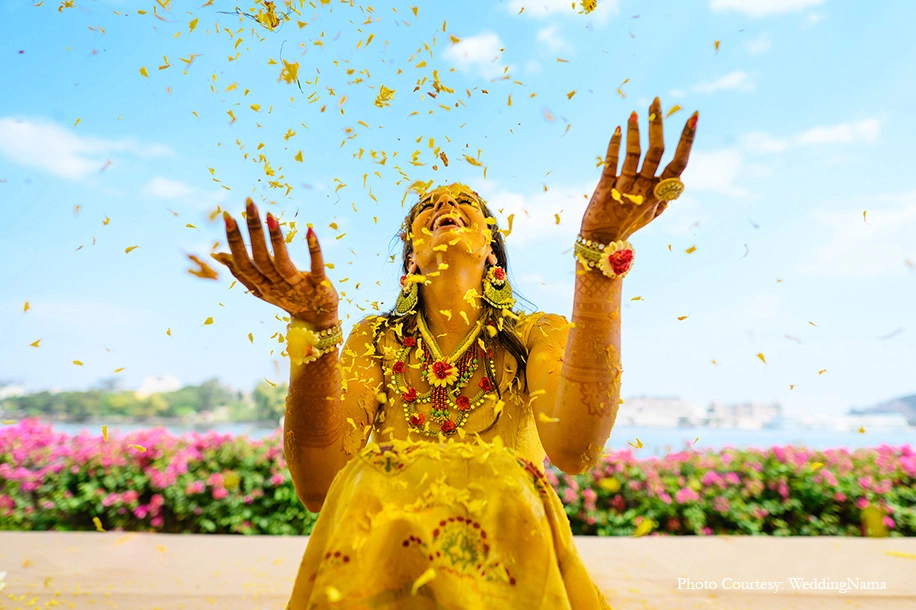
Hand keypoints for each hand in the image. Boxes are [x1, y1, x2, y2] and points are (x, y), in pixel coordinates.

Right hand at [211, 198, 338, 327]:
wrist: (316, 320)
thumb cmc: (286, 298)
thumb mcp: (260, 287)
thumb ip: (240, 271)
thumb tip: (216, 254)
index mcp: (261, 284)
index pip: (243, 262)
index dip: (234, 241)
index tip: (227, 215)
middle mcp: (276, 286)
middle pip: (261, 258)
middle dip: (253, 230)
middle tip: (249, 203)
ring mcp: (298, 288)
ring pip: (283, 263)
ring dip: (277, 239)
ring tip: (271, 216)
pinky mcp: (319, 286)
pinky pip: (316, 268)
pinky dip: (314, 250)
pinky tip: (311, 231)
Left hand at [580, 97, 697, 242]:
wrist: (602, 241)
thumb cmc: (629, 224)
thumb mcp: (652, 213)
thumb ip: (665, 197)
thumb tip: (680, 184)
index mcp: (660, 193)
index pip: (679, 162)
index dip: (687, 139)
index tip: (693, 116)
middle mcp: (645, 189)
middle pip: (657, 152)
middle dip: (657, 124)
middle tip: (656, 101)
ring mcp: (626, 188)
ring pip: (634, 154)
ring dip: (634, 130)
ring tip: (634, 112)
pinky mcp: (605, 188)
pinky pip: (611, 163)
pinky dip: (614, 145)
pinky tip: (617, 129)